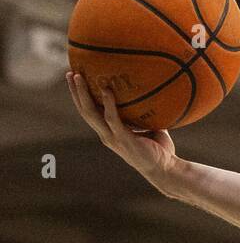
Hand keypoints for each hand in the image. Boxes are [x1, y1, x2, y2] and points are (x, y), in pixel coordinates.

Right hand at [66, 71, 178, 188]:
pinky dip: (108, 102)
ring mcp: (113, 138)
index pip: (90, 114)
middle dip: (75, 92)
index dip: (81, 98)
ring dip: (82, 94)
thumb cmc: (161, 151)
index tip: (75, 80)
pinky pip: (112, 118)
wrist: (167, 170)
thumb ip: (144, 115)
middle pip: (84, 111)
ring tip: (78, 76)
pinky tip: (106, 88)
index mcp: (110, 133)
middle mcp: (107, 136)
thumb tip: (151, 95)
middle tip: (70, 73)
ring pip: (91, 113)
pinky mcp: (123, 139)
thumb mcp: (149, 128)